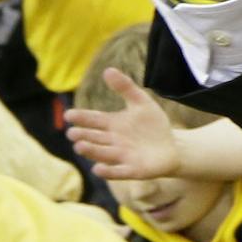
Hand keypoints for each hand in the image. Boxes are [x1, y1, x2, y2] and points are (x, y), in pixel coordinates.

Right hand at [66, 68, 182, 178]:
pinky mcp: (133, 170)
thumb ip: (125, 87)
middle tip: (72, 133)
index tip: (68, 115)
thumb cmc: (154, 125)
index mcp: (113, 124)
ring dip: (91, 151)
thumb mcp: (141, 102)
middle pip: (95, 138)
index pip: (93, 119)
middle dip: (83, 136)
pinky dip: (108, 171)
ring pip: (103, 154)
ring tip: (79, 147)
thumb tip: (108, 70)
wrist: (172, 147)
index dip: (81, 117)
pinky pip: (119, 172)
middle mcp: (113, 141)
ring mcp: (122, 156)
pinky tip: (97, 169)